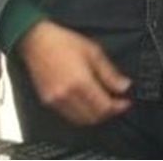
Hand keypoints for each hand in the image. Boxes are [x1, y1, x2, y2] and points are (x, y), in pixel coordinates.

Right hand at [16, 20, 131, 125]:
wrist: (36, 42)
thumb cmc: (64, 43)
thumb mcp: (94, 52)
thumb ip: (110, 73)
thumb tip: (124, 87)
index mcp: (80, 83)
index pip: (104, 107)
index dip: (118, 107)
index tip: (126, 102)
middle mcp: (67, 96)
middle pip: (93, 117)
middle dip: (109, 113)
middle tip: (118, 104)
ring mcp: (55, 101)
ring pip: (81, 120)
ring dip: (95, 116)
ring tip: (105, 104)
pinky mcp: (48, 102)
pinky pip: (69, 116)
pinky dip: (82, 114)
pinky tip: (88, 104)